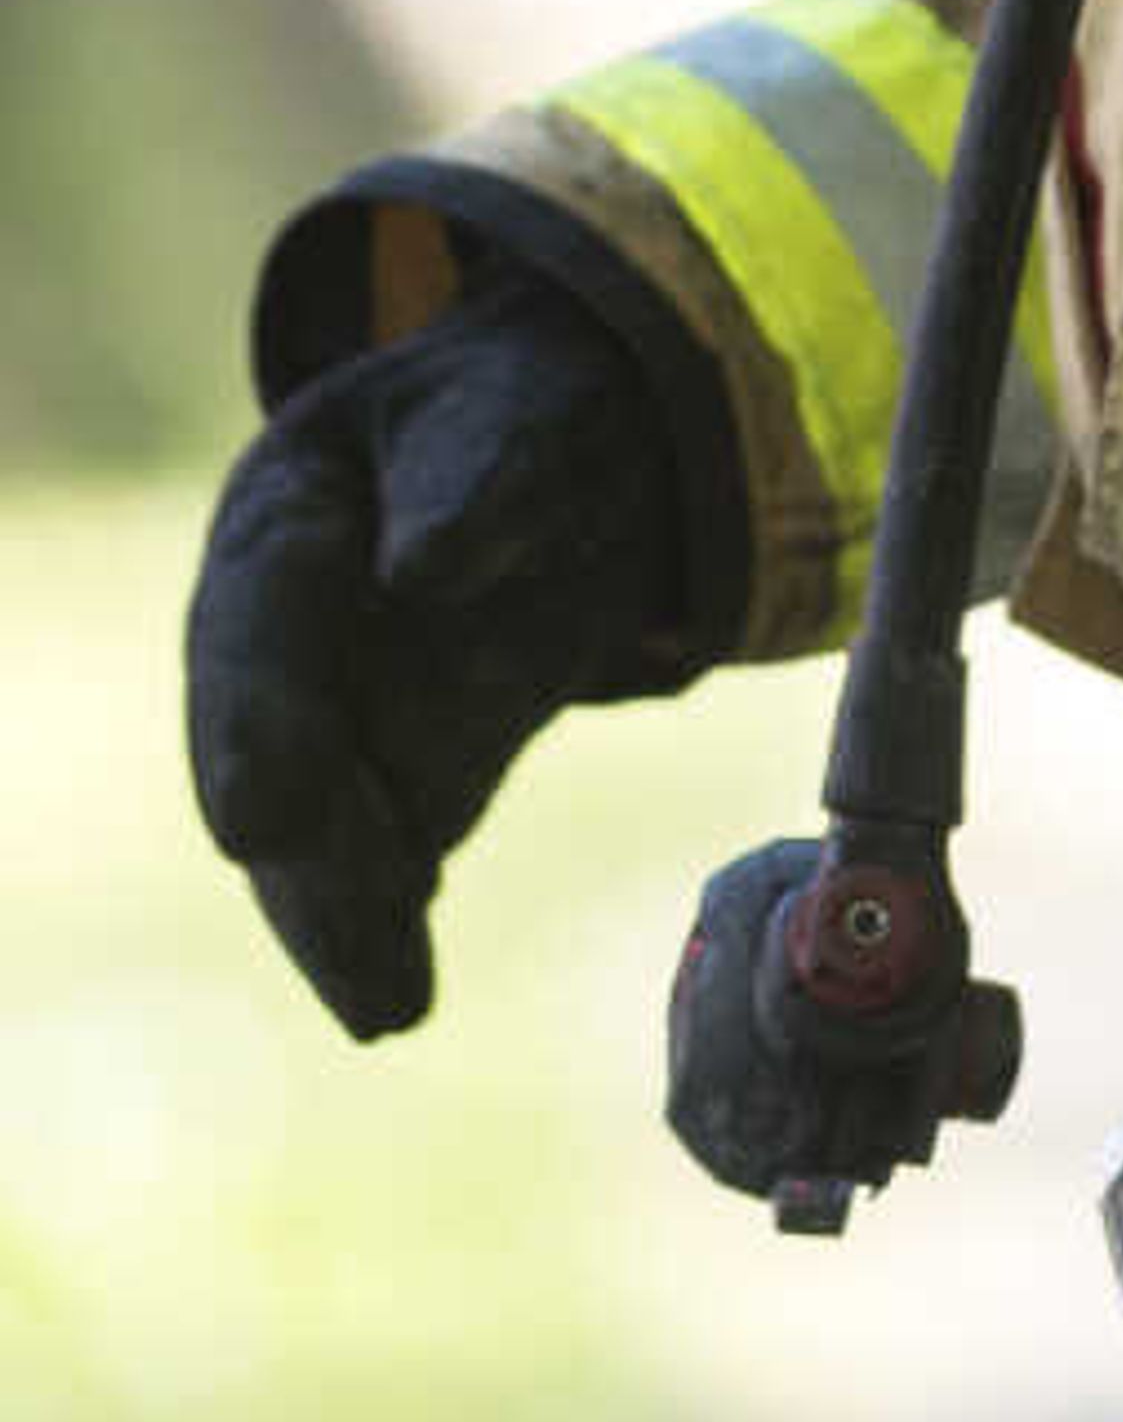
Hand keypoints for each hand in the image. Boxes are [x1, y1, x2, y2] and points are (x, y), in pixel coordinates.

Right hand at [186, 265, 698, 1037]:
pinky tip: (393, 994)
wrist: (565, 457)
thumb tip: (418, 575)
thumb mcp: (509, 417)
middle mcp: (283, 633)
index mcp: (286, 514)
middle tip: (358, 925)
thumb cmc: (520, 419)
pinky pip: (377, 854)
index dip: (260, 720)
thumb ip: (473, 487)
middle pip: (274, 751)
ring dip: (340, 918)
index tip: (262, 820)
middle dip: (307, 848)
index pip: (262, 617)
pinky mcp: (391, 773)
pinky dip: (378, 926)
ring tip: (386, 1004)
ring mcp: (328, 711)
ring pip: (314, 830)